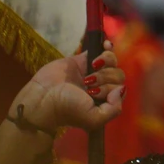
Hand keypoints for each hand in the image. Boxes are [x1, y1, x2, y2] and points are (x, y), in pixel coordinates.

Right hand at [11, 39, 125, 131]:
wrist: (42, 98)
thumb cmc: (67, 109)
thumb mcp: (94, 119)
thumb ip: (114, 109)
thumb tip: (122, 88)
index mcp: (105, 101)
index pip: (121, 89)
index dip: (111, 88)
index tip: (93, 94)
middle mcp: (101, 86)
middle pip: (117, 74)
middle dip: (105, 78)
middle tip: (88, 85)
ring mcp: (92, 72)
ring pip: (112, 61)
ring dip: (105, 63)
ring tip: (90, 70)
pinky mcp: (82, 60)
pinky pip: (100, 50)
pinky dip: (107, 47)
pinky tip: (107, 44)